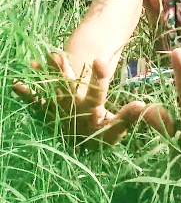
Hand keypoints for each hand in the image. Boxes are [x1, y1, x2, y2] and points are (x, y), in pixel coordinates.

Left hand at [12, 53, 173, 144]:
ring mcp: (59, 112)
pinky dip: (27, 93)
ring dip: (47, 75)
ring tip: (44, 57)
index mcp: (92, 114)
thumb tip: (142, 104)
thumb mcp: (117, 128)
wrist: (81, 148)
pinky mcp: (48, 113)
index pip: (97, 94)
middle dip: (63, 72)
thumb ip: (128, 116)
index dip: (98, 78)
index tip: (100, 60)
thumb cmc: (102, 136)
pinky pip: (36, 102)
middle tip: (57, 55)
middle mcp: (73, 111)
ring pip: (52, 90)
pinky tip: (16, 83)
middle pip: (68, 89)